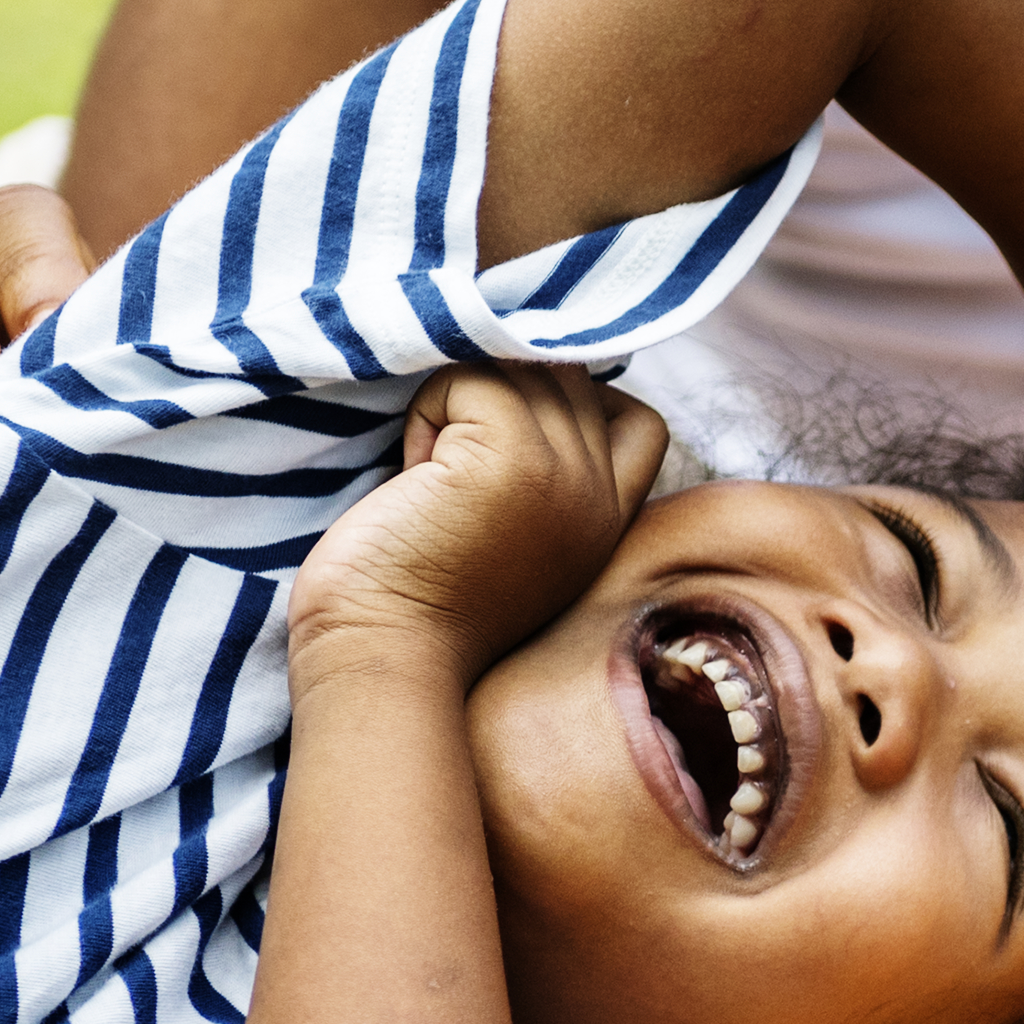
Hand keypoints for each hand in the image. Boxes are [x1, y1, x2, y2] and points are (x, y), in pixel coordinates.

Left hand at [294, 362, 668, 674]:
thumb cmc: (415, 599)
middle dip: (501, 391)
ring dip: (459, 397)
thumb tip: (523, 373)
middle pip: (569, 378)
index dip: (581, 400)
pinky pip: (473, 376)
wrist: (383, 655)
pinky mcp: (513, 456)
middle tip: (447, 456)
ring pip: (520, 368)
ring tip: (428, 468)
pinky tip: (413, 469)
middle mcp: (598, 496)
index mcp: (605, 523)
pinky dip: (429, 407)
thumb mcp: (510, 539)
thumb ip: (543, 477)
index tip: (511, 427)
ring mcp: (564, 474)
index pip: (640, 423)